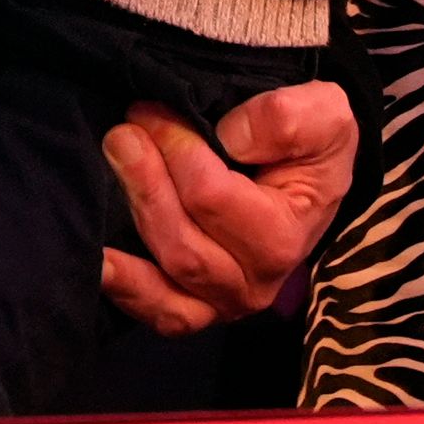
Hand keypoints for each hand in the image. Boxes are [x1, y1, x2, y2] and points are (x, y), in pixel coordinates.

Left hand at [98, 81, 357, 336]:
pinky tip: (99, 259)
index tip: (153, 111)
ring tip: (112, 167)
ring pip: (165, 277)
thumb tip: (231, 136)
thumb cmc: (313, 145)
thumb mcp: (324, 116)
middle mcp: (255, 282)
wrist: (310, 174)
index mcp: (284, 237)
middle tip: (124, 133)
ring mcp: (223, 301)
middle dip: (145, 182)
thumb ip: (288, 119)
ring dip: (133, 219)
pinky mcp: (196, 307)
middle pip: (183, 244)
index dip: (176, 150)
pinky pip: (159, 312)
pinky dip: (126, 289)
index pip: (212, 198)